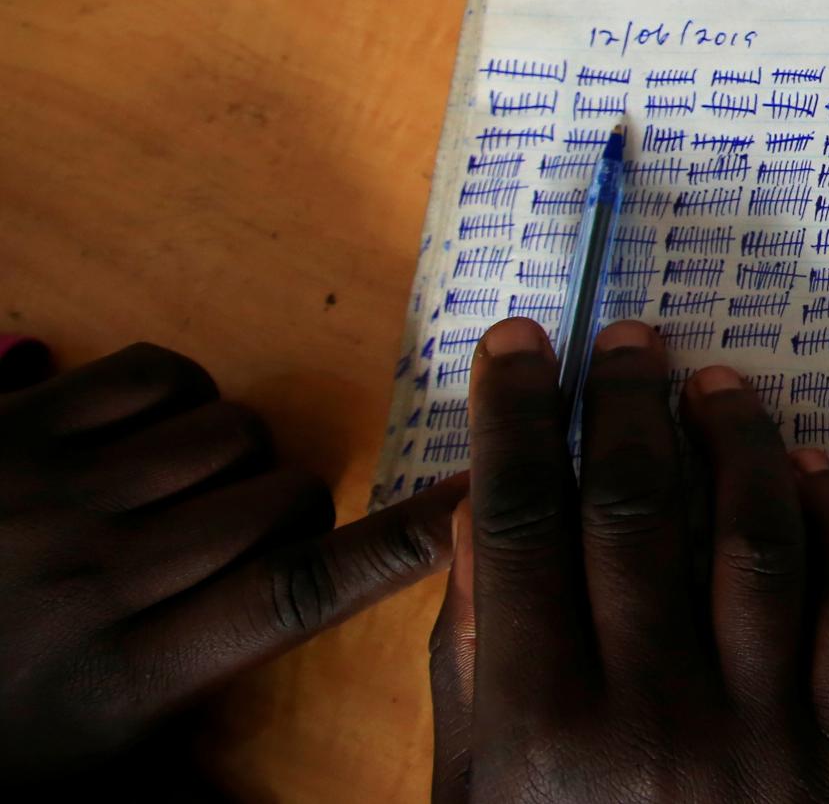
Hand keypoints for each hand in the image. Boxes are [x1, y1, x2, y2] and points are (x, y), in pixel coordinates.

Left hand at [0, 338, 465, 781]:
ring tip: (198, 499)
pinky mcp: (12, 427)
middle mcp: (99, 578)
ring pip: (226, 435)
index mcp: (126, 678)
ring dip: (238, 460)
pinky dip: (183, 398)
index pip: (298, 595)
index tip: (475, 507)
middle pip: (277, 503)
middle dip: (296, 516)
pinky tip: (157, 443)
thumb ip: (199, 802)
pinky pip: (156, 373)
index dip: (398, 547)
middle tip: (263, 546)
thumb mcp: (84, 797)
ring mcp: (48, 491)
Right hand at [432, 317, 828, 803]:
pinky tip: (815, 470)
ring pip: (757, 540)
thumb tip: (482, 513)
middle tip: (627, 339)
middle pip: (640, 513)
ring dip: (738, 445)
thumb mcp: (469, 790)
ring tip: (716, 384)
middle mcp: (650, 715)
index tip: (521, 344)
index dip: (519, 420)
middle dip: (627, 406)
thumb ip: (474, 656)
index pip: (523, 525)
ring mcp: (754, 730)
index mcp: (537, 725)